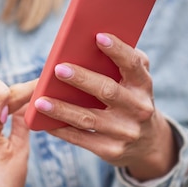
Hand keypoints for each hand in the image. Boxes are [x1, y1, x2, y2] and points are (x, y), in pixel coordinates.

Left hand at [33, 33, 176, 180]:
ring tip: (40, 101)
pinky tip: (44, 122)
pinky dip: (61, 130)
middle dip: (82, 79)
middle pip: (107, 91)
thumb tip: (87, 42)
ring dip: (62, 109)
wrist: (147, 143)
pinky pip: (82, 139)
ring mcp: (126, 132)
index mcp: (143, 85)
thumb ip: (120, 62)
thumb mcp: (134, 82)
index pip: (133, 64)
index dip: (117, 50)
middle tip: (58, 69)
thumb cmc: (130, 99)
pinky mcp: (112, 150)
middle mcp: (139, 109)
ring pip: (89, 118)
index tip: (98, 36)